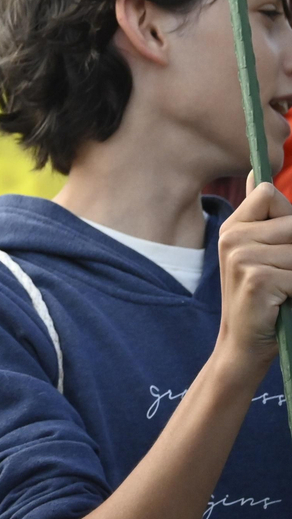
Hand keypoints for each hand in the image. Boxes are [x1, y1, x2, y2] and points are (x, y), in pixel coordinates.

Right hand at [214, 177, 291, 379]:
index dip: (286, 215)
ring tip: (284, 290)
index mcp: (233, 227)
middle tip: (283, 275)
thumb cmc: (261, 300)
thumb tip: (257, 173)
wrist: (243, 345)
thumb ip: (259, 217)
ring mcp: (242, 256)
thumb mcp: (256, 254)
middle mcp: (232, 237)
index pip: (269, 193)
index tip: (281, 243)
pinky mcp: (258, 277)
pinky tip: (283, 302)